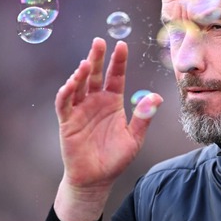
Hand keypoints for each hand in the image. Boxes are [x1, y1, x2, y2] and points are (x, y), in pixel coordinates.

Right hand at [53, 37, 162, 220]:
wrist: (97, 179)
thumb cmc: (115, 158)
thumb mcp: (134, 138)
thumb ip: (143, 118)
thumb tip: (156, 97)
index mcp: (112, 101)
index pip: (115, 76)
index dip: (118, 61)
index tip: (122, 44)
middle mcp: (95, 101)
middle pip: (94, 74)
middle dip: (96, 57)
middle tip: (99, 41)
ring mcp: (80, 110)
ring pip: (78, 86)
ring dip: (80, 74)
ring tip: (84, 64)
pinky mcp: (67, 122)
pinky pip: (64, 104)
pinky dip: (66, 93)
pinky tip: (70, 84)